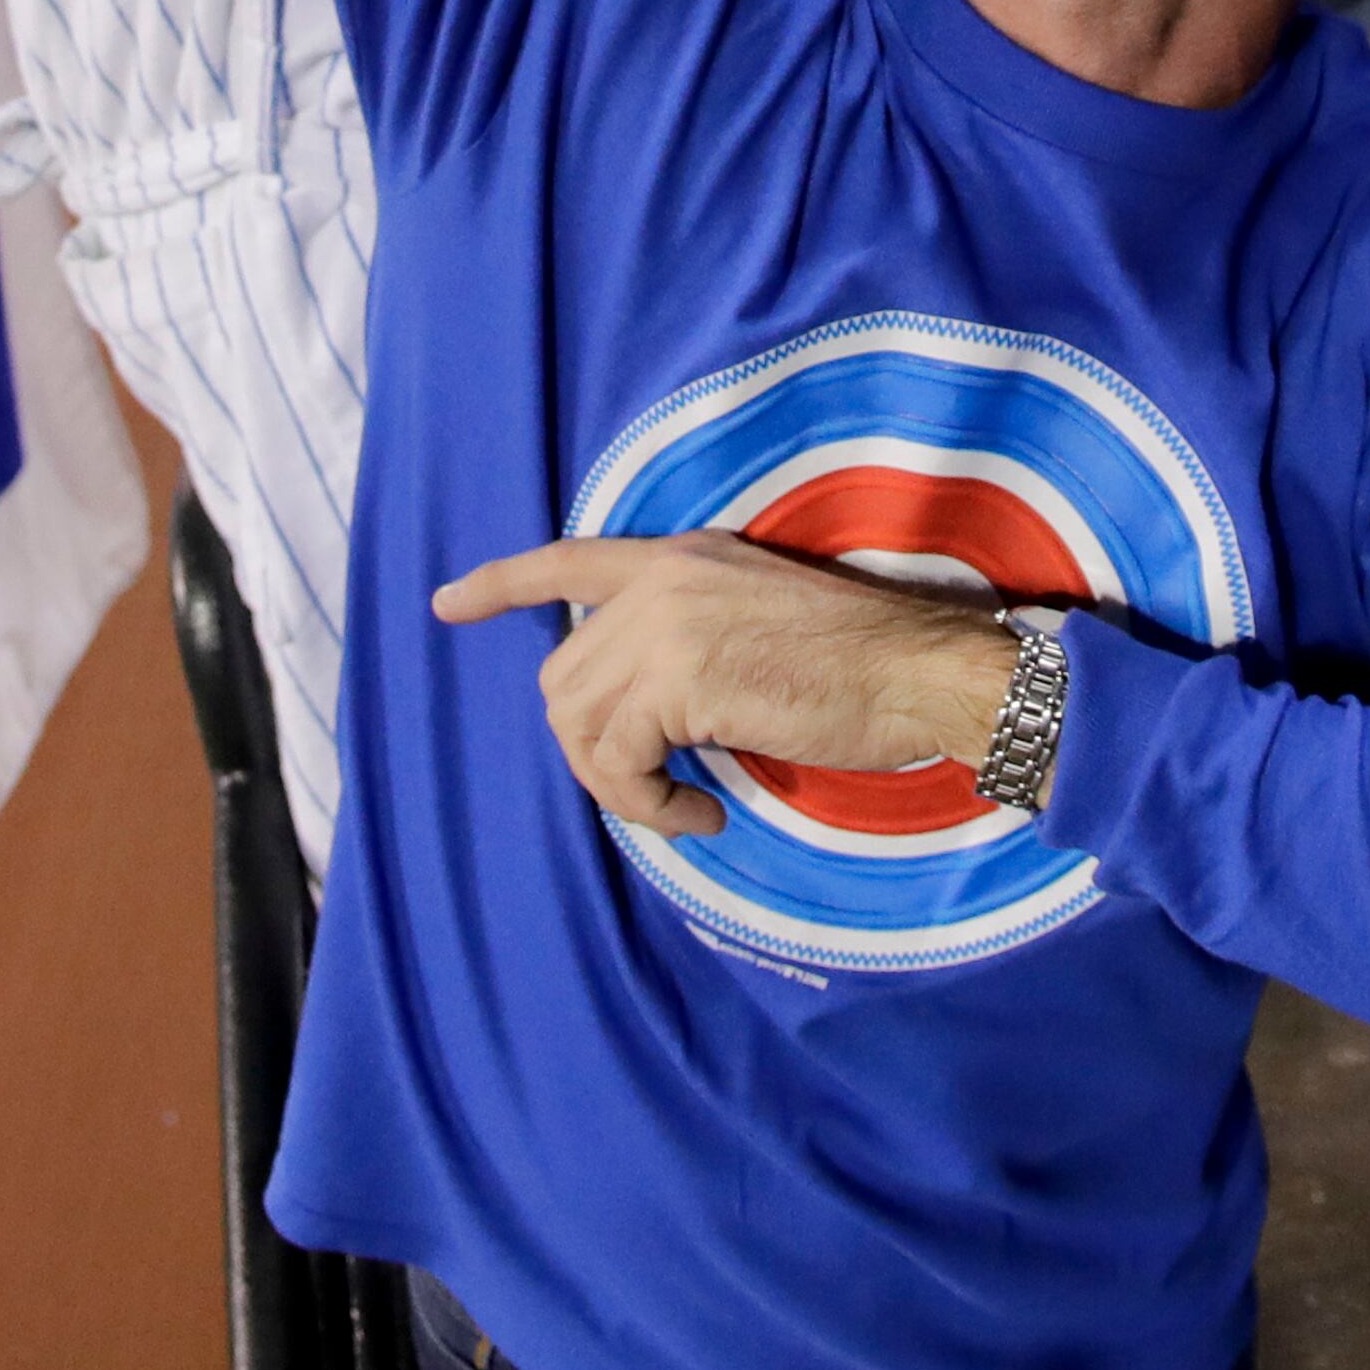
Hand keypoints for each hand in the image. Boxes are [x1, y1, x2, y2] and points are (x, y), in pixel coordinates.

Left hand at [434, 531, 1020, 838]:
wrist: (922, 668)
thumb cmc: (863, 663)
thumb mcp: (759, 621)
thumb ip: (692, 638)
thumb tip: (643, 708)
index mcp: (683, 559)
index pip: (571, 557)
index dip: (502, 583)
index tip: (447, 601)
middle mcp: (662, 581)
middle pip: (563, 678)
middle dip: (593, 749)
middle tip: (660, 786)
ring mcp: (666, 626)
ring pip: (576, 724)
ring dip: (619, 785)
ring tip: (681, 804)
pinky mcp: (679, 680)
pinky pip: (617, 763)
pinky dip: (649, 805)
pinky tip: (702, 811)